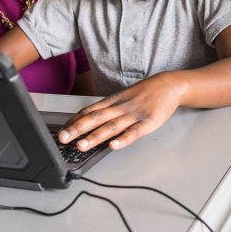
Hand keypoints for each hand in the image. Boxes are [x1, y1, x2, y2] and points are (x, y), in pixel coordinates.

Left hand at [58, 74, 184, 150]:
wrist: (169, 85)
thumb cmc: (145, 93)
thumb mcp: (123, 97)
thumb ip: (108, 109)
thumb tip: (90, 120)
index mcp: (113, 102)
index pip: (89, 111)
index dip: (74, 121)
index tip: (61, 131)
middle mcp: (120, 108)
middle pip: (96, 118)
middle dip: (77, 129)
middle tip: (63, 138)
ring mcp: (134, 115)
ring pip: (111, 126)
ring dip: (95, 136)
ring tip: (81, 145)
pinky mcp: (148, 122)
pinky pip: (134, 132)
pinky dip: (123, 139)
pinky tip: (114, 146)